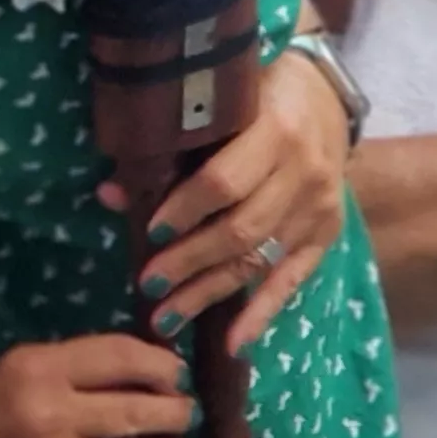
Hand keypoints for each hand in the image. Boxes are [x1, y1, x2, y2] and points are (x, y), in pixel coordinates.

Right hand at [0, 334, 199, 437]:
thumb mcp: (14, 369)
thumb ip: (72, 369)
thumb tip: (144, 373)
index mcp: (38, 367)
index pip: (122, 357)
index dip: (162, 366)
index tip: (175, 374)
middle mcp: (52, 412)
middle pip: (141, 409)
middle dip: (177, 411)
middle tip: (186, 413)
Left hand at [104, 50, 351, 353]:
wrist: (325, 98)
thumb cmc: (253, 94)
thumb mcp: (217, 104)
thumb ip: (171, 145)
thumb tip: (110, 192)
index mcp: (275, 131)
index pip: (224, 182)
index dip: (184, 209)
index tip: (148, 230)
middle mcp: (303, 175)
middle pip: (241, 230)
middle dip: (189, 262)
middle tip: (147, 284)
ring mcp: (319, 209)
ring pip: (260, 260)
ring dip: (211, 293)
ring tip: (167, 317)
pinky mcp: (326, 235)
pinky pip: (293, 280)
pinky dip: (262, 314)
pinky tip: (233, 343)